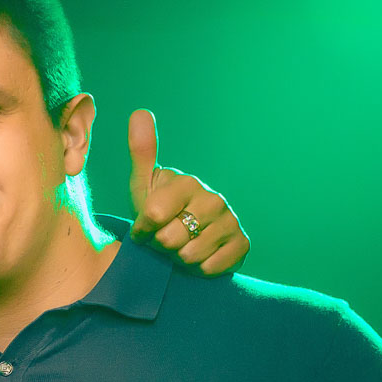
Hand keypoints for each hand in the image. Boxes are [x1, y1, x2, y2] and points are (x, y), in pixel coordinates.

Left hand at [126, 110, 248, 275]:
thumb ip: (141, 152)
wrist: (189, 236)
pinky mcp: (242, 244)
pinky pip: (210, 268)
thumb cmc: (161, 210)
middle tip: (165, 238)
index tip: (144, 228)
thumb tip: (139, 112)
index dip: (142, 230)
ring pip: (189, 256)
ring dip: (178, 259)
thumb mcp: (144, 185)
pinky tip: (200, 255)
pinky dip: (200, 269)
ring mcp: (230, 221)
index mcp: (187, 183)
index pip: (152, 215)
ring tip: (181, 246)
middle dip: (161, 246)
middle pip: (169, 240)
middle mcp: (213, 199)